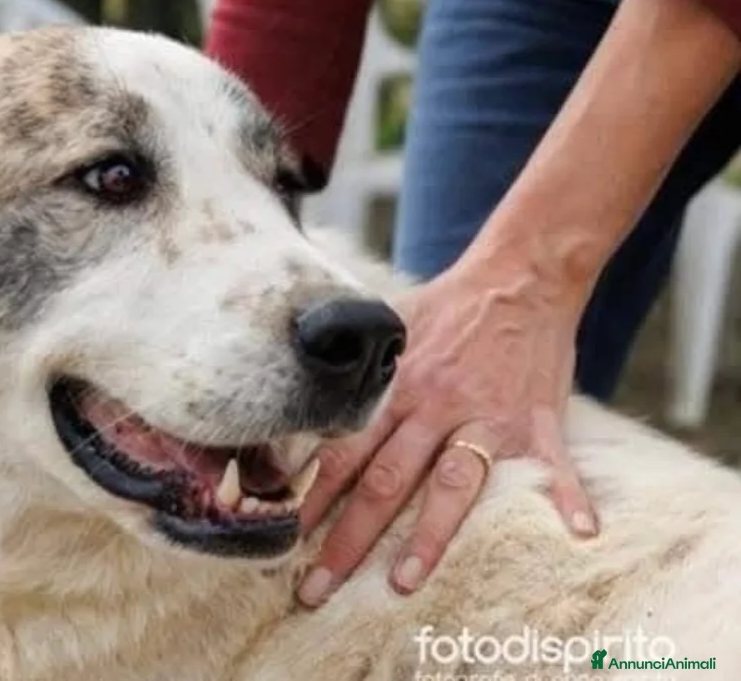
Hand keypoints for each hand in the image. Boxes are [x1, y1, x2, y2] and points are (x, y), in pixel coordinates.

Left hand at [295, 257, 597, 605]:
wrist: (517, 276)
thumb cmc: (447, 307)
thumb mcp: (388, 328)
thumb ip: (353, 372)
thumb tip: (304, 402)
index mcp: (394, 389)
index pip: (341, 453)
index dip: (311, 499)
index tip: (284, 539)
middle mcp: (433, 406)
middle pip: (385, 481)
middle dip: (347, 539)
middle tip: (317, 588)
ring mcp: (486, 416)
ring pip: (452, 483)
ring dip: (429, 536)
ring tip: (404, 582)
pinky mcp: (536, 421)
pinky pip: (555, 464)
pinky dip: (569, 496)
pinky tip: (581, 531)